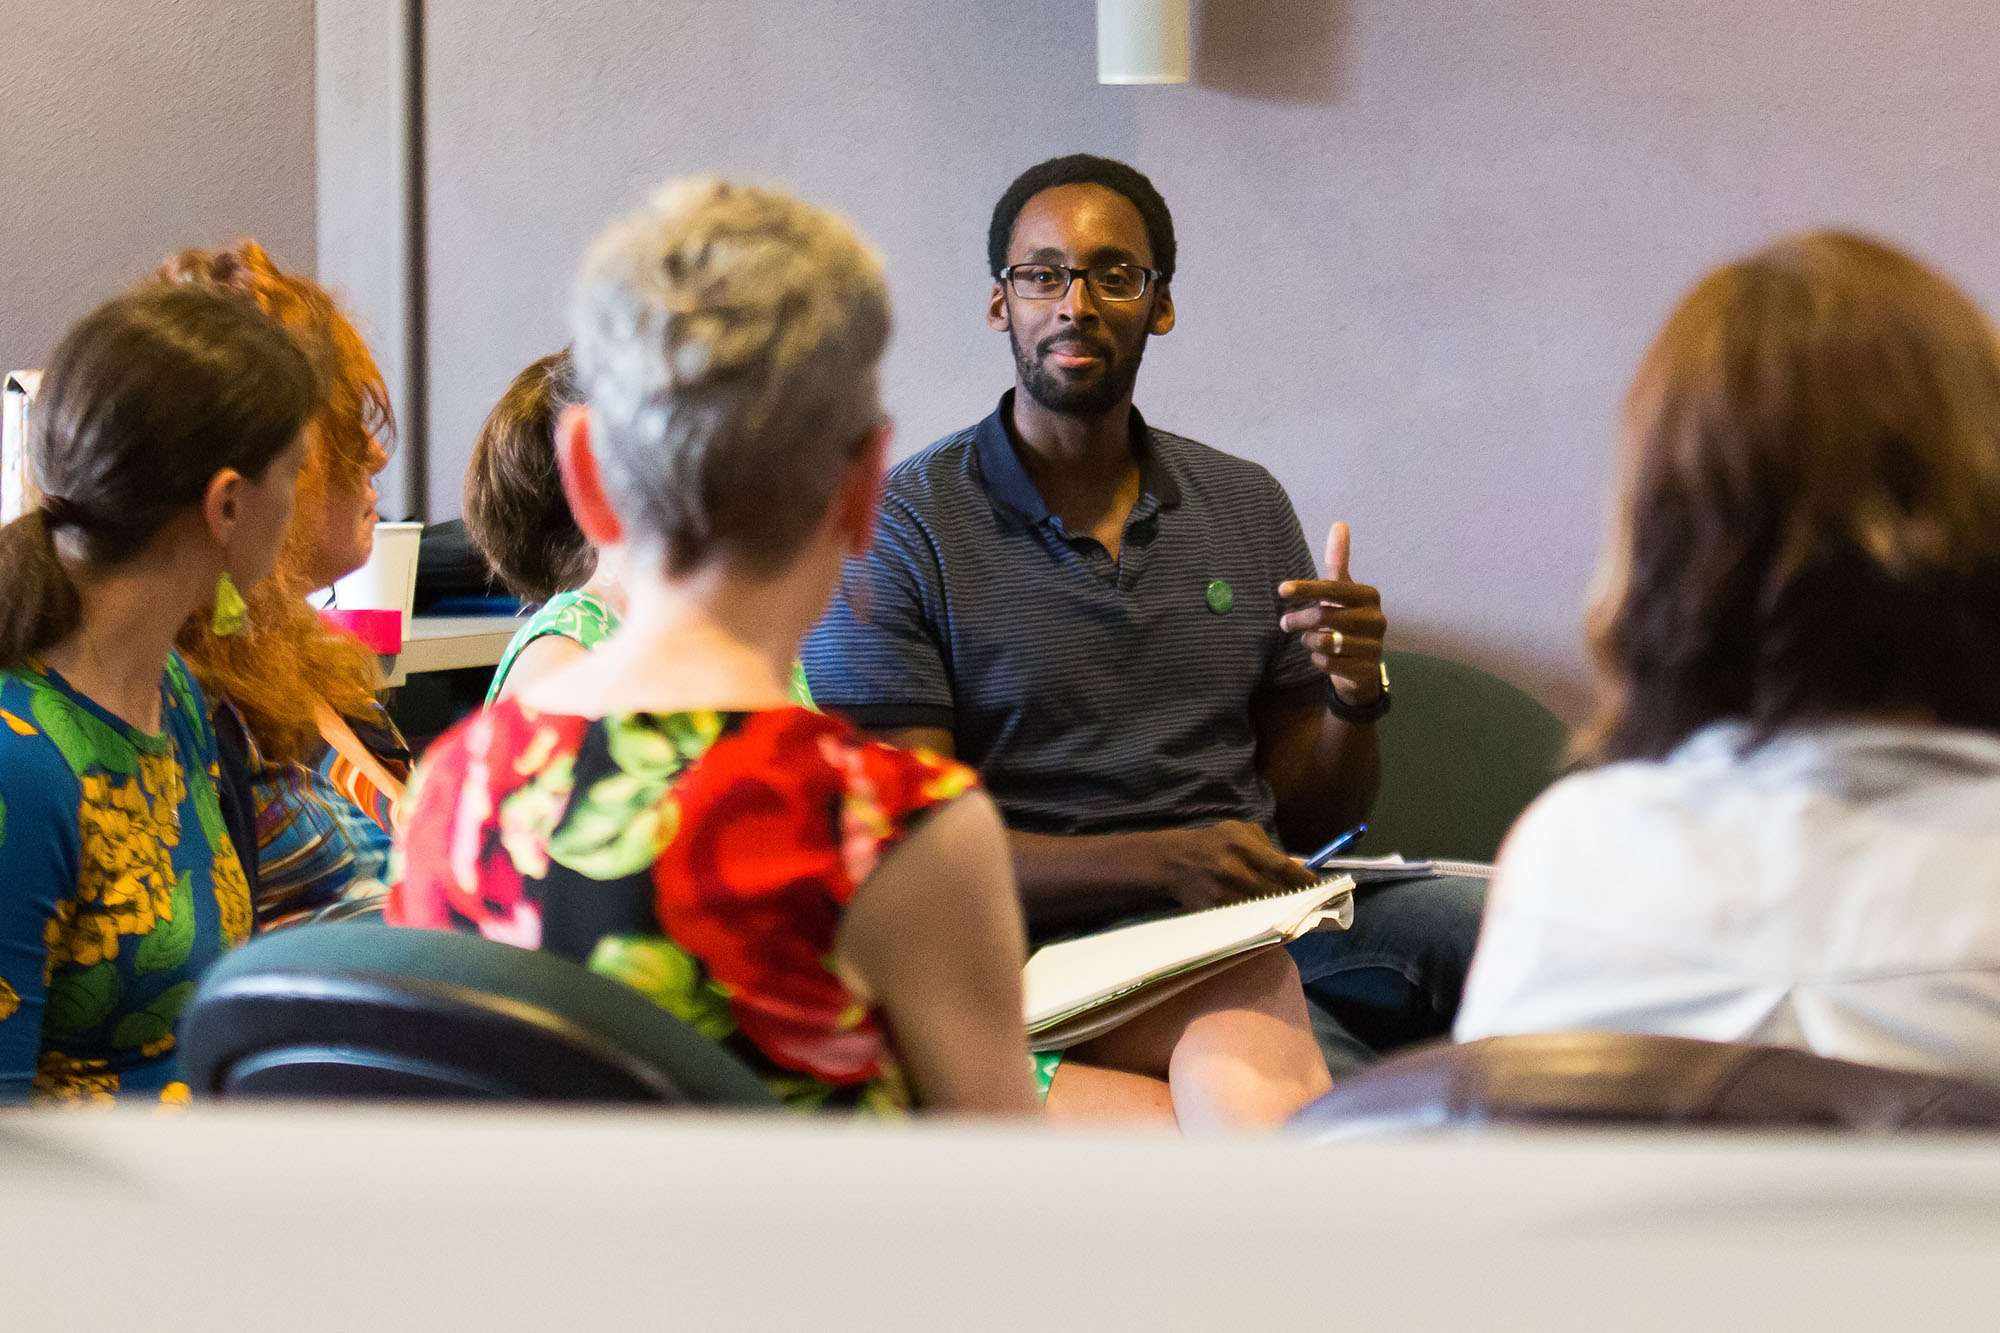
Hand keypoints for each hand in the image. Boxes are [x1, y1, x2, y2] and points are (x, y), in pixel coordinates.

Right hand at [1151, 821, 1320, 910]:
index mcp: (1240, 843)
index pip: (1283, 867)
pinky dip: (1264, 921)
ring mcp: (1222, 892)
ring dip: (1284, 914)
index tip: (1323, 889)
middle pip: (1277, 892)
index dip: (1306, 881)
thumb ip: (1271, 849)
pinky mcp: (1214, 911)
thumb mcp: (1241, 833)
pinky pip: (1247, 920)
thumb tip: (1304, 868)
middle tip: (1317, 905)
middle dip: (1299, 900)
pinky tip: (1275, 921)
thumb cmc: (1214, 843)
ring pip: (1264, 910)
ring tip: (1300, 914)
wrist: (1174, 862)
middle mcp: (1232, 868)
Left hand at [1278, 520, 1387, 706]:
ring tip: (1309, 639)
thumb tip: (1339, 524)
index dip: (1305, 589)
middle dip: (1298, 620)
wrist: (1362, 666)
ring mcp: (1374, 646)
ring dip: (1308, 641)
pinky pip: (1327, 663)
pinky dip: (1316, 659)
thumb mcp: (1342, 591)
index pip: (1332, 588)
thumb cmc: (1347, 620)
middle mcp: (1376, 619)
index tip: (1281, 590)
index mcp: (1369, 596)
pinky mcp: (1365, 670)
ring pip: (1323, 641)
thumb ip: (1339, 561)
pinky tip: (1321, 656)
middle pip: (1323, 616)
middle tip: (1284, 623)